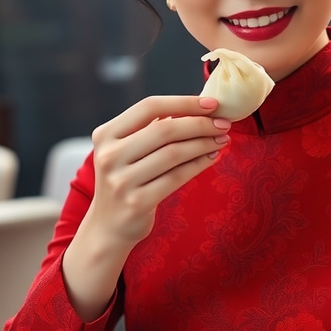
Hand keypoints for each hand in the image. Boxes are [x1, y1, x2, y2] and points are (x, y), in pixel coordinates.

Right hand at [88, 94, 230, 244]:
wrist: (107, 227)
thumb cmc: (127, 179)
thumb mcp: (128, 150)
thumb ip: (152, 129)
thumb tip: (200, 108)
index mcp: (106, 134)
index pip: (149, 107)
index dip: (183, 103)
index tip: (212, 104)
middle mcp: (109, 155)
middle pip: (165, 130)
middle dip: (200, 124)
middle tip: (224, 124)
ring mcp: (121, 181)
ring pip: (173, 153)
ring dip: (203, 144)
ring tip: (222, 139)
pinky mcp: (136, 202)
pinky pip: (176, 177)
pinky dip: (198, 164)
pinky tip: (212, 157)